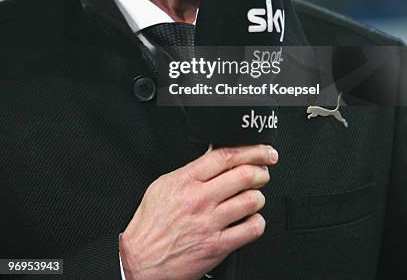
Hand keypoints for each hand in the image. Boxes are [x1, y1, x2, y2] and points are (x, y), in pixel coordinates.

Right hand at [119, 144, 277, 278]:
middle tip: (262, 173)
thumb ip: (191, 170)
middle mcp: (199, 200)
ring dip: (259, 197)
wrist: (139, 261)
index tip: (262, 151)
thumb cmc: (150, 224)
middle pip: (243, 175)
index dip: (250, 150)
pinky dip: (257, 222)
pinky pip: (251, 230)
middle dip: (260, 171)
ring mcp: (210, 223)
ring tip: (254, 197)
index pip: (225, 156)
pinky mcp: (217, 247)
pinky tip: (251, 220)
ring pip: (251, 200)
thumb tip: (214, 155)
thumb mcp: (163, 185)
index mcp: (186, 180)